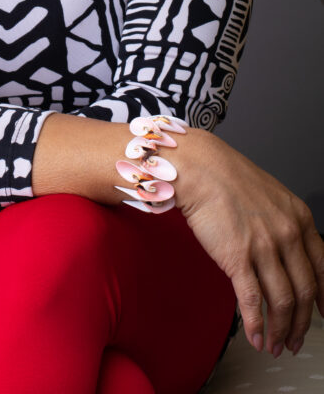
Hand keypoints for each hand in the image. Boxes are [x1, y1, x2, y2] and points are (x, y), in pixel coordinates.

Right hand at [175, 129, 323, 357]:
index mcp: (299, 217)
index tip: (322, 314)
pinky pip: (252, 300)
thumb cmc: (226, 175)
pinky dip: (257, 325)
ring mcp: (264, 246)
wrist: (199, 166)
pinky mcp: (237, 256)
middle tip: (296, 340)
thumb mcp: (270, 196)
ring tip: (276, 345)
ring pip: (283, 301)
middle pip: (306, 291)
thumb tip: (284, 254)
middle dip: (302, 324)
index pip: (323, 268)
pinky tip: (257, 337)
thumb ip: (283, 225)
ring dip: (281, 330)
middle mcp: (287, 233)